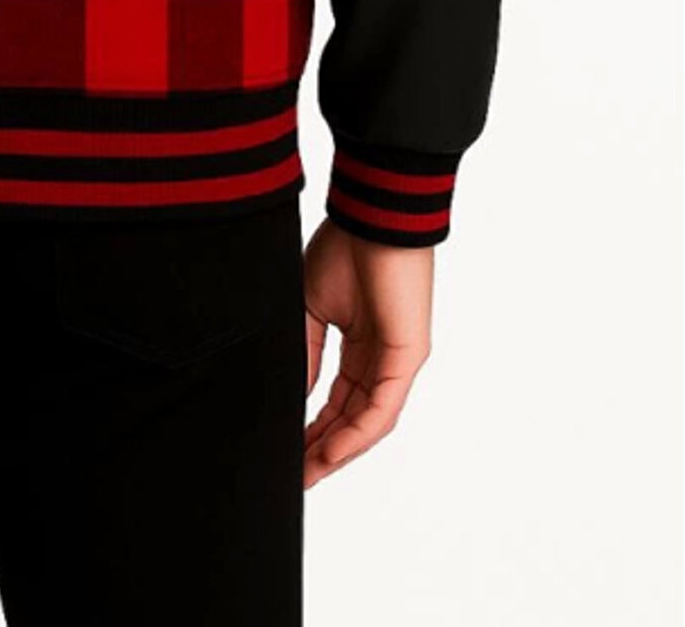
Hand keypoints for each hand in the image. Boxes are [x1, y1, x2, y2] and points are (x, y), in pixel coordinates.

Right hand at [302, 217, 432, 487]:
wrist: (372, 217)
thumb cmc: (345, 248)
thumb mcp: (310, 306)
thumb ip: (305, 351)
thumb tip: (296, 394)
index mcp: (359, 346)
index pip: (336, 401)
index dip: (312, 429)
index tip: (287, 451)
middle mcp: (381, 359)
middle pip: (351, 419)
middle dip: (323, 450)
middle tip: (295, 477)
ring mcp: (397, 361)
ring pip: (368, 423)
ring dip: (338, 451)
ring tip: (309, 474)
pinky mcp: (407, 357)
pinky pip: (382, 409)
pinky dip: (357, 434)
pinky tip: (332, 452)